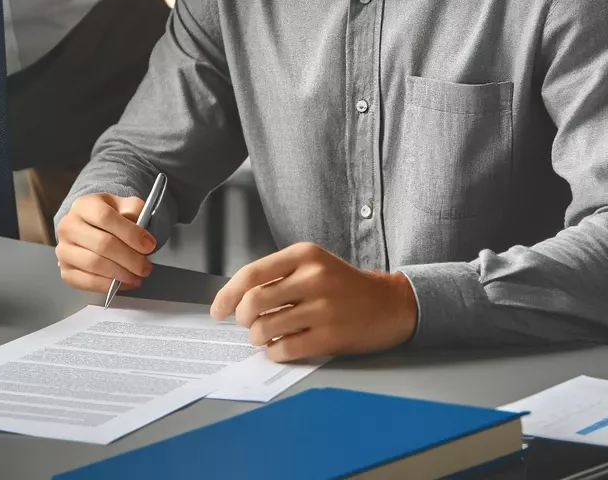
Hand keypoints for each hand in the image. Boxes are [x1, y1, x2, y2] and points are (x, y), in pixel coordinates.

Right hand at [55, 193, 155, 292]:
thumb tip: (141, 230)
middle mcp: (68, 226)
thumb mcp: (123, 205)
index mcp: (84, 205)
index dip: (130, 233)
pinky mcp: (65, 271)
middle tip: (146, 266)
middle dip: (129, 258)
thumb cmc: (109, 217)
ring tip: (137, 276)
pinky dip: (107, 285)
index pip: (105, 217)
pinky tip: (123, 283)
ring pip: (94, 264)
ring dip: (120, 274)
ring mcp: (63, 250)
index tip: (149, 245)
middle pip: (102, 244)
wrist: (88, 227)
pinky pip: (86, 281)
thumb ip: (133, 210)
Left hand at [210, 243, 417, 361]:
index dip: (227, 294)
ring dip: (257, 338)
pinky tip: (279, 348)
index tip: (217, 310)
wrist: (389, 304)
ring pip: (266, 328)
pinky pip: (287, 349)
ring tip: (264, 337)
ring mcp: (323, 307)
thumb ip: (279, 275)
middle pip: (254, 302)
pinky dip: (275, 352)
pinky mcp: (332, 336)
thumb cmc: (344, 286)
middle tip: (247, 323)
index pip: (251, 274)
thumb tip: (237, 299)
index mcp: (304, 254)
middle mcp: (312, 277)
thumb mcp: (313, 265)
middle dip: (243, 318)